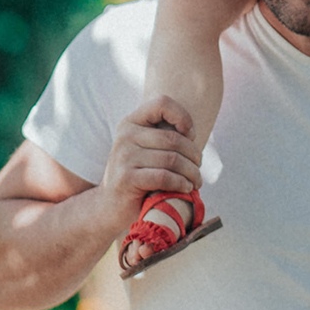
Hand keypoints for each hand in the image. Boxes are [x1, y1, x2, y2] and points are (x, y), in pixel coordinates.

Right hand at [104, 96, 203, 210]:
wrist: (111, 206)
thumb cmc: (139, 175)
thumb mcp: (148, 150)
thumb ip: (164, 137)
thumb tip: (194, 134)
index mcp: (131, 123)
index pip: (162, 103)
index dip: (183, 116)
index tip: (191, 136)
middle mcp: (125, 135)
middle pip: (174, 139)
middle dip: (194, 155)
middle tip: (198, 168)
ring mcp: (124, 156)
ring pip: (172, 159)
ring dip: (192, 173)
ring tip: (196, 181)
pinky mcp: (126, 178)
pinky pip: (164, 176)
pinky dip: (181, 183)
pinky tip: (186, 188)